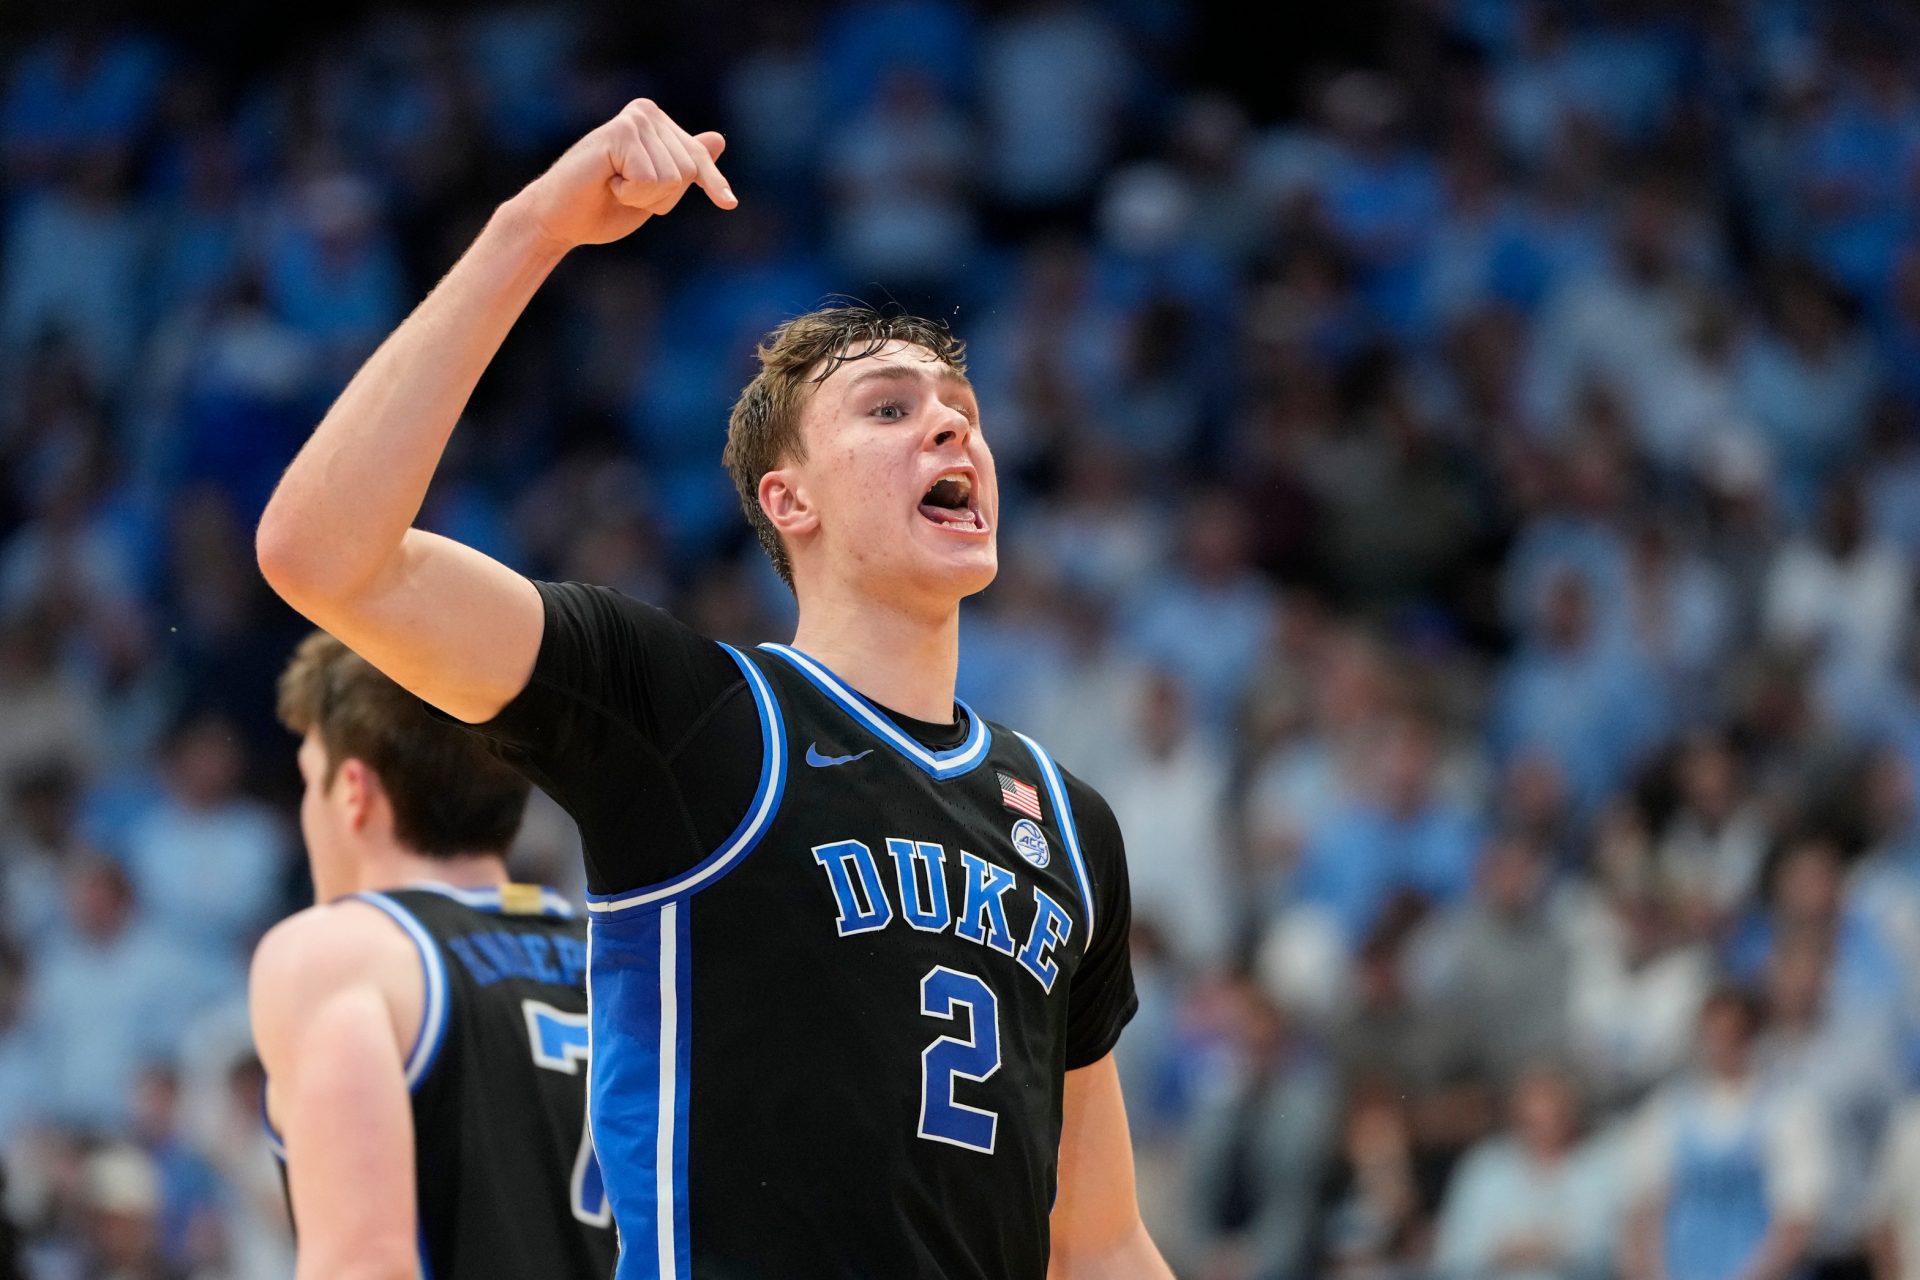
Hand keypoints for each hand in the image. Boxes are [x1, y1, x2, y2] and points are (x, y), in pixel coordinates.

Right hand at [515, 99, 735, 248]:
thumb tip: (719, 139)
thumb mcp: (656, 191)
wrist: (558, 219)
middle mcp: (648, 113)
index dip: (712, 185)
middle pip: (688, 172)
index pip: (698, 161)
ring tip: (614, 186)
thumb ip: (683, 166)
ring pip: (672, 177)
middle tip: (624, 191)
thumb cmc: (603, 207)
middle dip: (660, 197)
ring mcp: (634, 119)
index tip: (728, 204)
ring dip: (644, 196)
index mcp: (659, 124)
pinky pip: (650, 178)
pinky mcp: (620, 132)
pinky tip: (606, 182)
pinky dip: (631, 192)